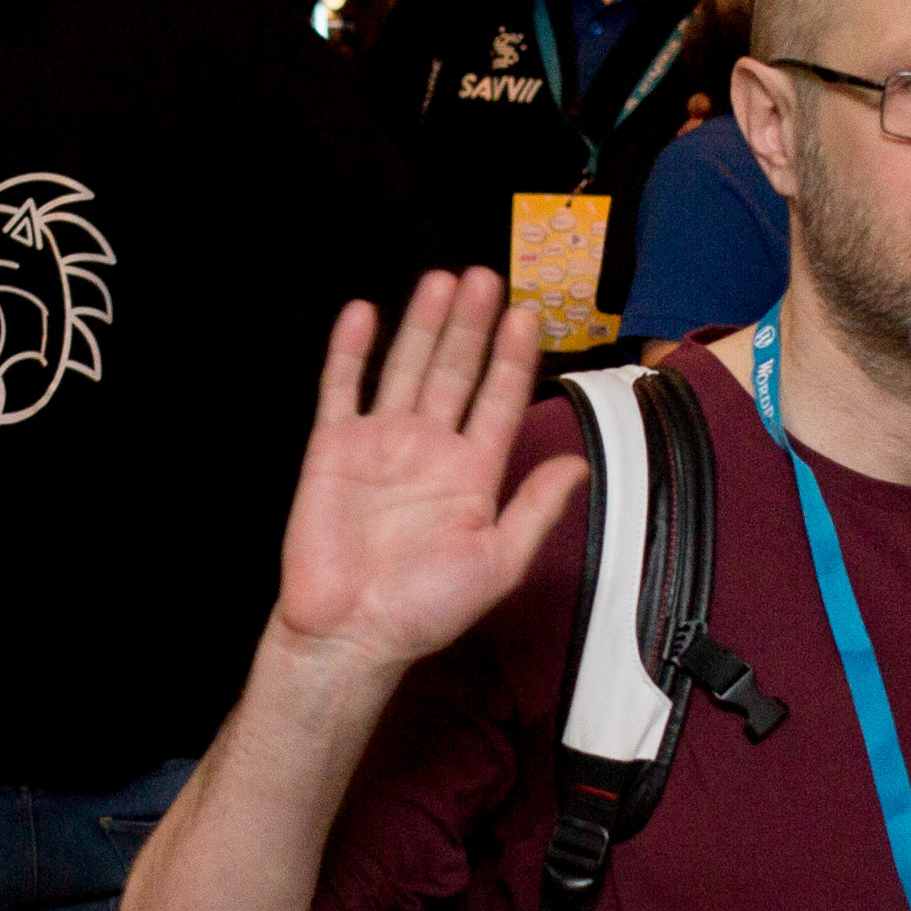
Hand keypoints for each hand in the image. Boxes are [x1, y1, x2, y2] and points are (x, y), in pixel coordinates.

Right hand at [269, 269, 591, 682]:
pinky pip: (342, 388)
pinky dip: (351, 351)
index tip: (528, 314)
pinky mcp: (332, 448)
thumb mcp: (498, 563)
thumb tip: (577, 464)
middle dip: (471, 326)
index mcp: (473, 472)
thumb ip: (536, 509)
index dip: (513, 357)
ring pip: (405, 368)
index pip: (500, 399)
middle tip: (486, 278)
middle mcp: (430, 448)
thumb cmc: (425, 609)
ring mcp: (380, 443)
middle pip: (455, 371)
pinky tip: (364, 313)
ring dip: (422, 324)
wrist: (350, 632)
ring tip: (441, 281)